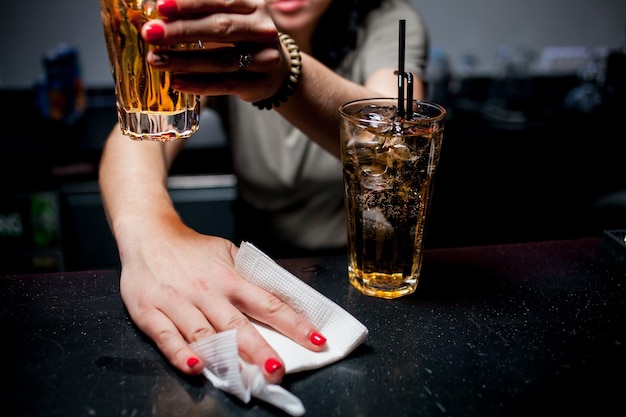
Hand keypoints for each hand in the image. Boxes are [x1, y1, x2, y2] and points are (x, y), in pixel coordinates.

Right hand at [118, 220, 326, 382]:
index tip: (316, 341)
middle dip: (260, 349)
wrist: (148, 233)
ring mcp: (178, 302)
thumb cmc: (192, 248)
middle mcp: (207, 291)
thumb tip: (282, 297)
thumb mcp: (227, 252)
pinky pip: (165, 336)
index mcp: (230, 278)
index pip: (268, 303)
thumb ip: (250, 276)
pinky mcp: (150, 312)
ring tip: (244, 376)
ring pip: (204, 334)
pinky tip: (194, 366)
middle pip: (237, 325)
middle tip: (278, 370)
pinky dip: (179, 352)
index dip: (294, 324)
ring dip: (224, 356)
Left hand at [141, 0, 289, 101]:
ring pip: (221, 59)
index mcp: (253, 6)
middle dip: (182, 30)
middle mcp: (262, 30)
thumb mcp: (229, 17)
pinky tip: (176, 82)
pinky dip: (199, 84)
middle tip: (151, 33)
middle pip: (220, 28)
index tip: (161, 6)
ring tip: (156, 59)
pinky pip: (225, 85)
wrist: (277, 70)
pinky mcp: (259, 84)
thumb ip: (200, 13)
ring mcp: (265, 59)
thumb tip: (156, 12)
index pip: (220, 1)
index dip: (190, 3)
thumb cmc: (242, 38)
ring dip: (185, 60)